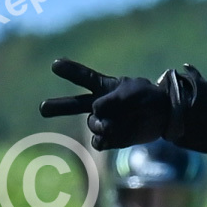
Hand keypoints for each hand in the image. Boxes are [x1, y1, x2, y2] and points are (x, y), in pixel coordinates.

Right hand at [41, 58, 171, 149]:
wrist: (163, 117)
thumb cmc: (149, 97)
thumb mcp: (134, 93)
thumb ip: (113, 101)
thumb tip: (96, 115)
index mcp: (104, 88)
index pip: (85, 78)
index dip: (71, 71)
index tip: (55, 65)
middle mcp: (99, 105)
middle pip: (74, 105)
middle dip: (58, 106)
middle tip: (43, 108)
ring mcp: (103, 122)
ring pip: (92, 125)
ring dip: (101, 125)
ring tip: (114, 124)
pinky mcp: (110, 138)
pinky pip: (100, 142)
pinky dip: (106, 140)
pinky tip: (115, 135)